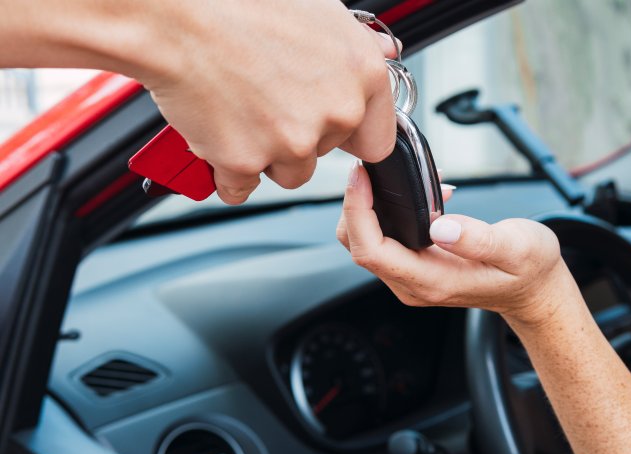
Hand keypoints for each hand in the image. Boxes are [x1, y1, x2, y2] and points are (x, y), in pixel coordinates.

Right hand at [136, 0, 399, 203]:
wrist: (176, 13)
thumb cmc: (241, 3)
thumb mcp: (319, 10)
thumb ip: (355, 46)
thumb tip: (381, 54)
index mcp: (363, 76)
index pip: (376, 139)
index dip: (349, 134)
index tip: (330, 130)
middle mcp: (336, 113)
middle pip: (325, 154)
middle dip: (298, 135)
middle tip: (265, 98)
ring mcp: (292, 142)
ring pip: (288, 173)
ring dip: (266, 155)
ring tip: (239, 110)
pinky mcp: (245, 161)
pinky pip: (240, 186)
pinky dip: (225, 170)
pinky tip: (215, 133)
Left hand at [336, 164, 569, 323]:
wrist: (532, 292)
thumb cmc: (528, 271)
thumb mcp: (517, 248)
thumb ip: (479, 239)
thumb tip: (440, 227)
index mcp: (432, 281)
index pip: (372, 250)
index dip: (358, 212)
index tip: (361, 177)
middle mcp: (414, 284)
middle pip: (359, 246)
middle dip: (355, 206)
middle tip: (370, 168)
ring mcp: (412, 278)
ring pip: (366, 243)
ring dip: (370, 206)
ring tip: (397, 177)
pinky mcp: (415, 267)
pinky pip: (385, 240)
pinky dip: (387, 212)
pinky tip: (417, 192)